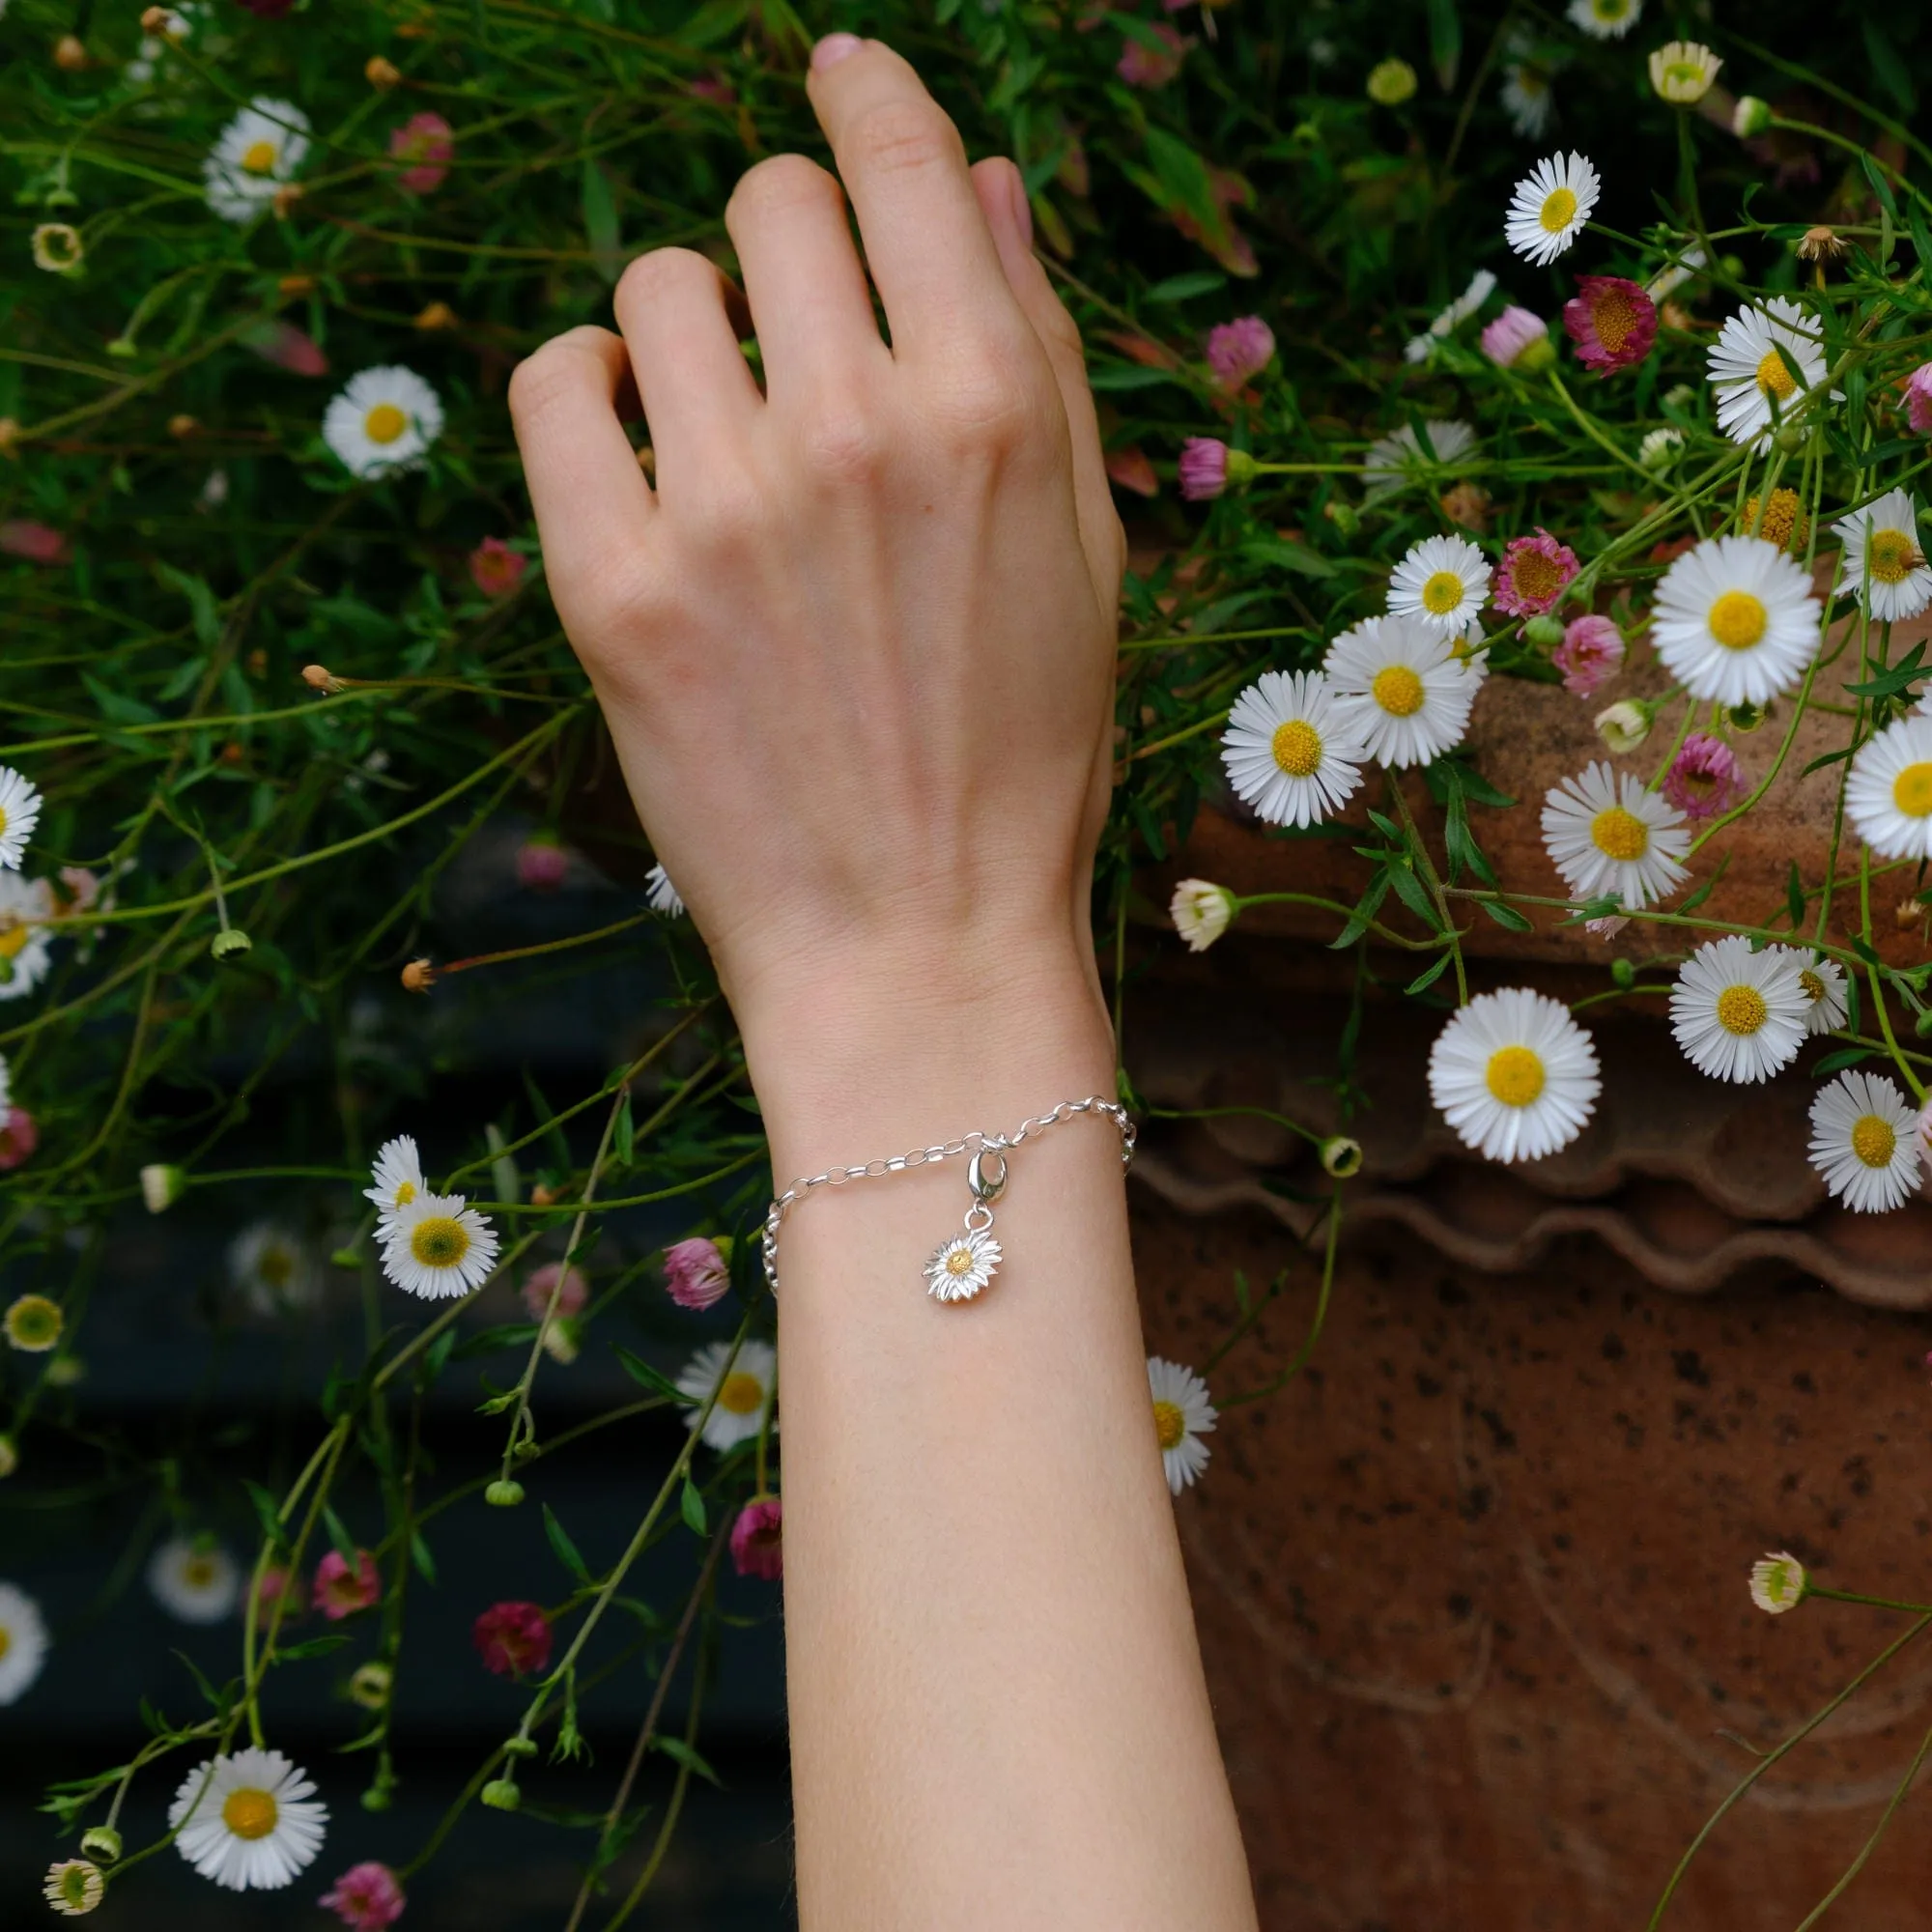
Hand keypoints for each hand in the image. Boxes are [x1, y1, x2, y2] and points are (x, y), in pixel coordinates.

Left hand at [509, 36, 1124, 1096]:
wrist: (915, 943)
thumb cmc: (1023, 760)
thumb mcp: (1084, 555)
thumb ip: (1037, 349)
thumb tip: (973, 178)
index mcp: (993, 412)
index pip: (901, 158)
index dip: (866, 95)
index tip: (839, 78)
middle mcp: (857, 435)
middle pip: (769, 201)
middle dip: (788, 242)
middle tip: (803, 336)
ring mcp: (724, 513)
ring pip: (660, 285)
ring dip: (694, 325)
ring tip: (727, 425)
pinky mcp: (613, 591)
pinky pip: (556, 384)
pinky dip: (589, 386)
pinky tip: (637, 442)